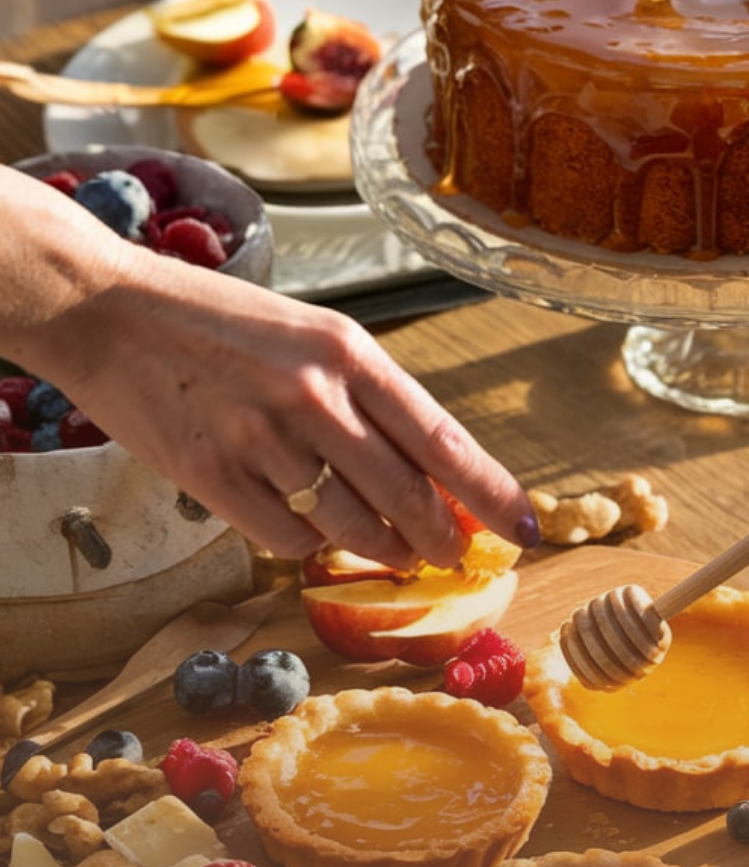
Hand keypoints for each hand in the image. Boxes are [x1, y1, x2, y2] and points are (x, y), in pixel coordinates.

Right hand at [3, 168, 536, 565]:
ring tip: (390, 551)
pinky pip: (285, 538)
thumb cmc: (217, 323)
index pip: (442, 439)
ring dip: (380, 551)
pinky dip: (305, 544)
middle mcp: (313, 395)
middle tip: (450, 557)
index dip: (490, 494)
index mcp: (348, 351)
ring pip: (349, 528)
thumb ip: (367, 399)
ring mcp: (261, 438)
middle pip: (405, 497)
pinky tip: (304, 528)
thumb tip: (430, 474)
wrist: (108, 310)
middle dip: (438, 539)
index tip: (521, 529)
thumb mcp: (308, 337)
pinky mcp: (211, 475)